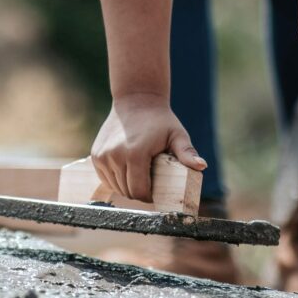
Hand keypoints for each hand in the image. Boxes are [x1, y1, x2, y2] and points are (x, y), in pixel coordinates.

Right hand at [90, 94, 205, 202]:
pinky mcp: (96, 156)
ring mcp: (103, 156)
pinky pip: (106, 178)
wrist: (135, 100)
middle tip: (149, 184)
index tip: (156, 192)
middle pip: (127, 191)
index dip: (149, 196)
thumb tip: (202, 166)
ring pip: (115, 187)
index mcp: (135, 154)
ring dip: (127, 187)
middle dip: (139, 192)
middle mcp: (115, 156)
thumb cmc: (160, 120)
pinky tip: (126, 171)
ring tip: (138, 176)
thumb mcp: (177, 135)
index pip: (139, 191)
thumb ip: (187, 153)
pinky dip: (116, 180)